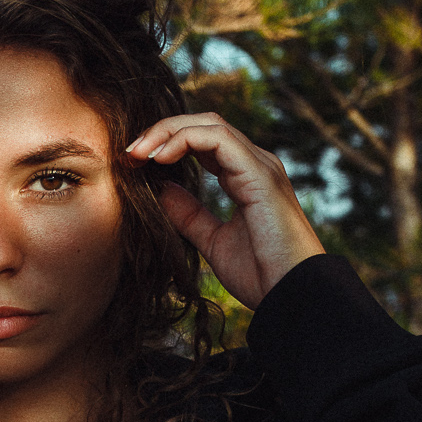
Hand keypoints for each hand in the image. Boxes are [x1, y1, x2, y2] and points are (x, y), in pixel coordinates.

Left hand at [128, 113, 324, 310]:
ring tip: (139, 152)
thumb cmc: (262, 275)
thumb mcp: (213, 242)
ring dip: (168, 132)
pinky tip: (161, 157)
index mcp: (246, 177)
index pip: (204, 141)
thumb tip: (162, 191)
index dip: (167, 144)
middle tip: (129, 153)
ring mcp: (260, 165)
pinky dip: (185, 140)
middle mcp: (255, 164)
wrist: (292, 296)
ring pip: (210, 124)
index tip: (134, 163)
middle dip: (162, 131)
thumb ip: (190, 216)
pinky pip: (218, 139)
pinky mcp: (260, 174)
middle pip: (204, 124)